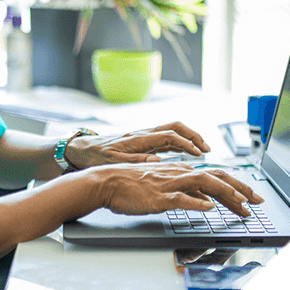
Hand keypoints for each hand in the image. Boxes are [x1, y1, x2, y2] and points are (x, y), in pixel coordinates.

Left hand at [65, 122, 211, 167]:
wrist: (82, 150)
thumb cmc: (96, 156)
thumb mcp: (114, 162)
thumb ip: (137, 162)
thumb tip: (158, 161)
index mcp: (139, 138)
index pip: (169, 136)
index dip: (186, 144)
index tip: (199, 154)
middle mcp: (144, 134)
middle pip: (175, 127)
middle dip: (193, 136)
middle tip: (207, 149)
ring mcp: (144, 137)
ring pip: (172, 132)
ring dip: (188, 139)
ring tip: (202, 151)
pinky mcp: (142, 142)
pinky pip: (165, 139)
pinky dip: (179, 144)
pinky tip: (186, 154)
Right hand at [91, 162, 263, 217]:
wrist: (106, 182)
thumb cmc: (131, 186)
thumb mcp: (164, 187)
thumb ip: (186, 193)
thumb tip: (207, 203)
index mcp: (181, 171)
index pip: (216, 176)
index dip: (237, 186)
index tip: (251, 198)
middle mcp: (180, 174)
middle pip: (217, 178)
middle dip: (241, 190)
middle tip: (258, 202)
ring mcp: (170, 184)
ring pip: (205, 185)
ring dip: (227, 196)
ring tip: (242, 207)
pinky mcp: (158, 196)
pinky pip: (181, 199)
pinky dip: (197, 204)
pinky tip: (209, 210)